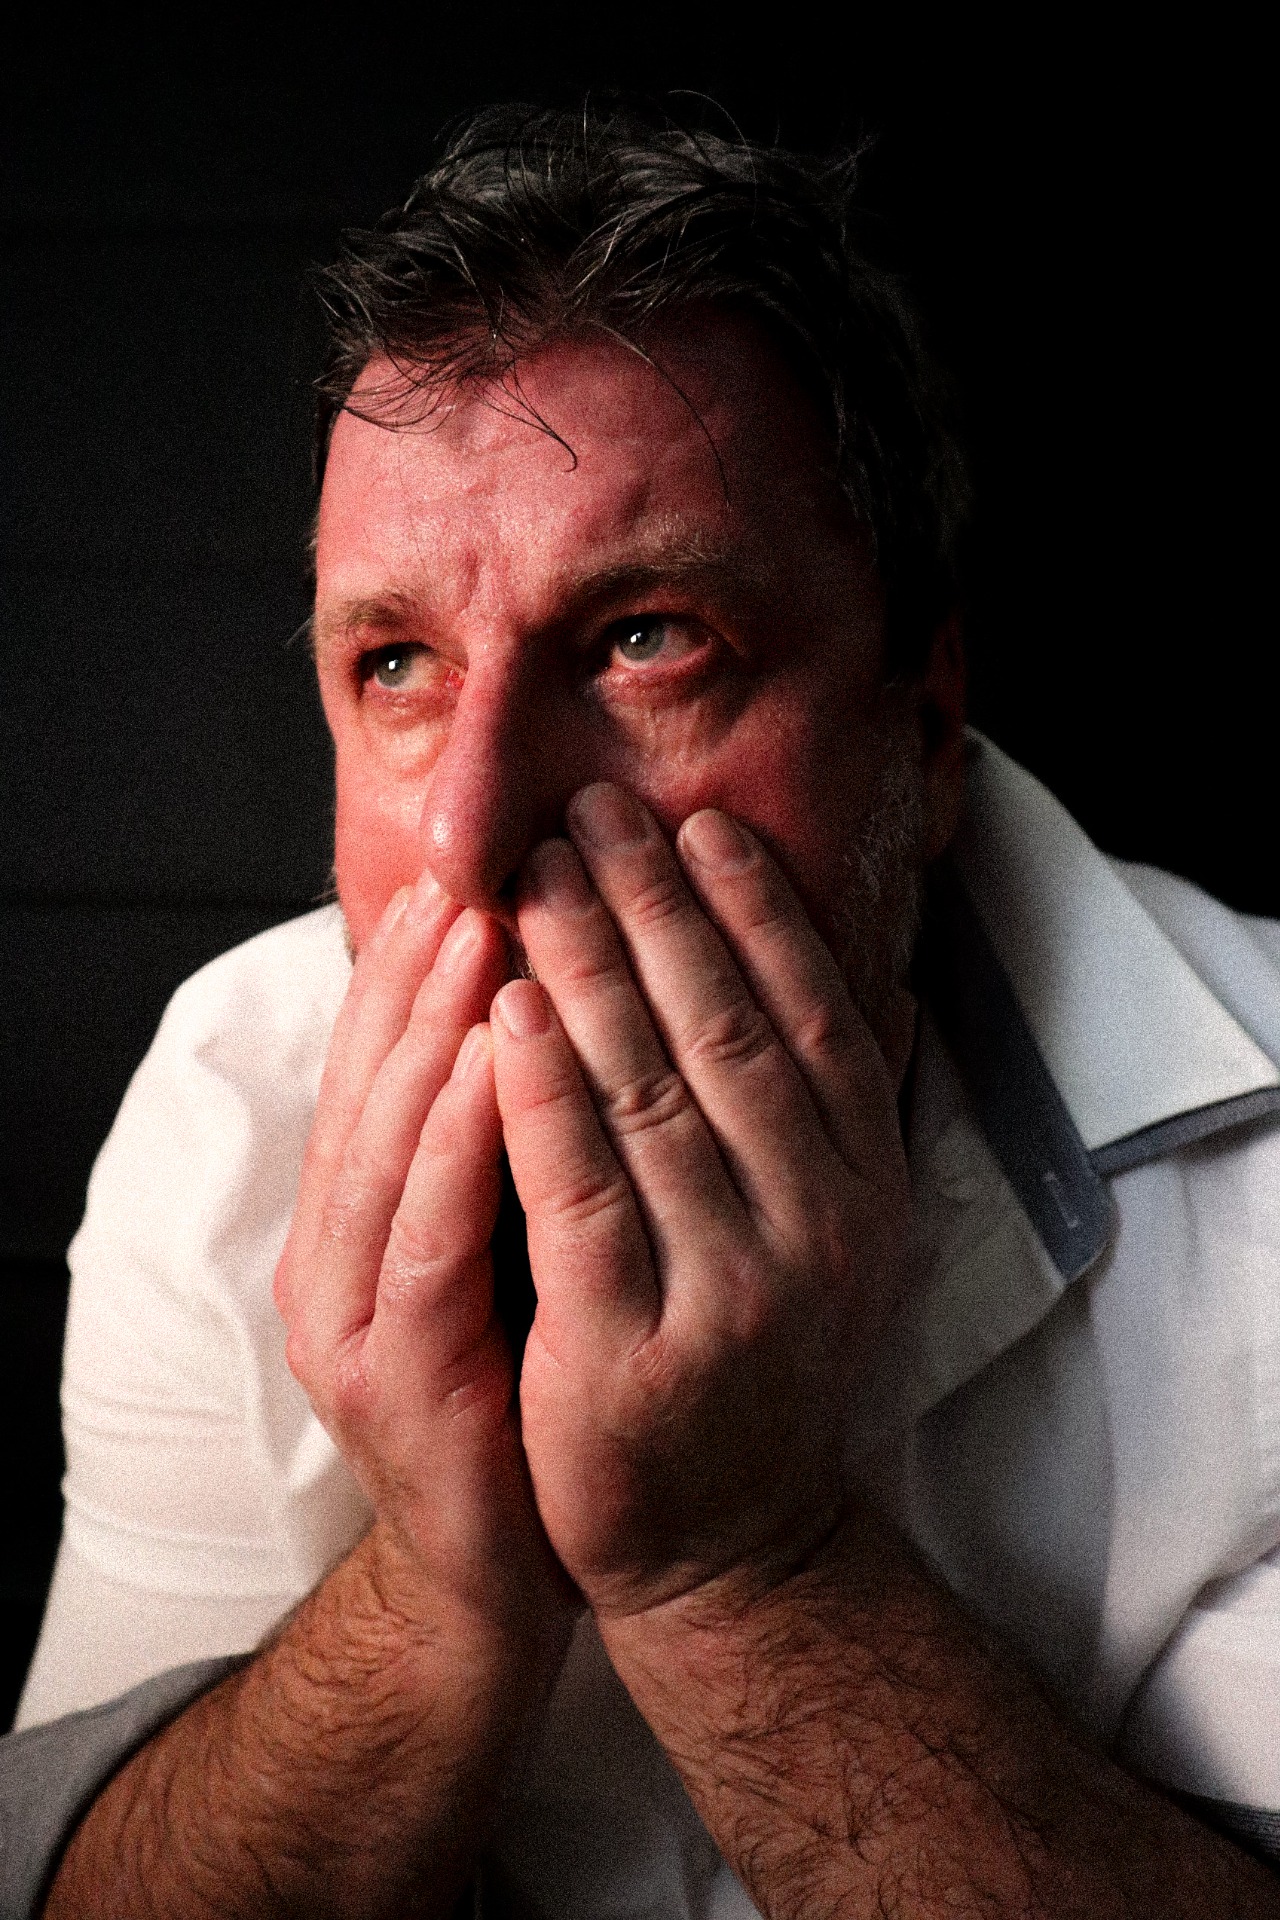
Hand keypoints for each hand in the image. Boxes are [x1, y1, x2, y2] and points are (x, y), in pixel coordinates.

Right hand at [275, 874, 567, 1649]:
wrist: (500, 1571)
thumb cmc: (520, 1387)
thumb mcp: (501, 1246)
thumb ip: (503, 1145)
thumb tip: (555, 1017)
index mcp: (362, 1218)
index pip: (385, 1065)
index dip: (420, 964)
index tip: (480, 866)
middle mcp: (336, 1253)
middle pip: (375, 1083)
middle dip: (427, 968)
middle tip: (484, 863)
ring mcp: (352, 1318)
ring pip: (386, 1143)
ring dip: (435, 1028)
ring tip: (488, 927)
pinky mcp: (397, 1381)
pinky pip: (428, 1243)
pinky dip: (458, 1144)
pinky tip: (503, 1063)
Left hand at [491, 784, 911, 1623]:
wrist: (728, 1540)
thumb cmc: (752, 1354)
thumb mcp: (825, 1227)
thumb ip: (822, 1107)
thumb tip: (835, 961)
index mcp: (868, 1184)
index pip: (814, 1014)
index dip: (753, 911)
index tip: (692, 825)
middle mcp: (820, 1227)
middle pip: (726, 1030)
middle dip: (652, 909)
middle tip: (587, 813)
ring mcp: (733, 1290)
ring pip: (649, 1093)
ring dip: (586, 969)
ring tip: (534, 877)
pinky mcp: (633, 1348)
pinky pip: (580, 1191)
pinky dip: (541, 1090)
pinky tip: (504, 1010)